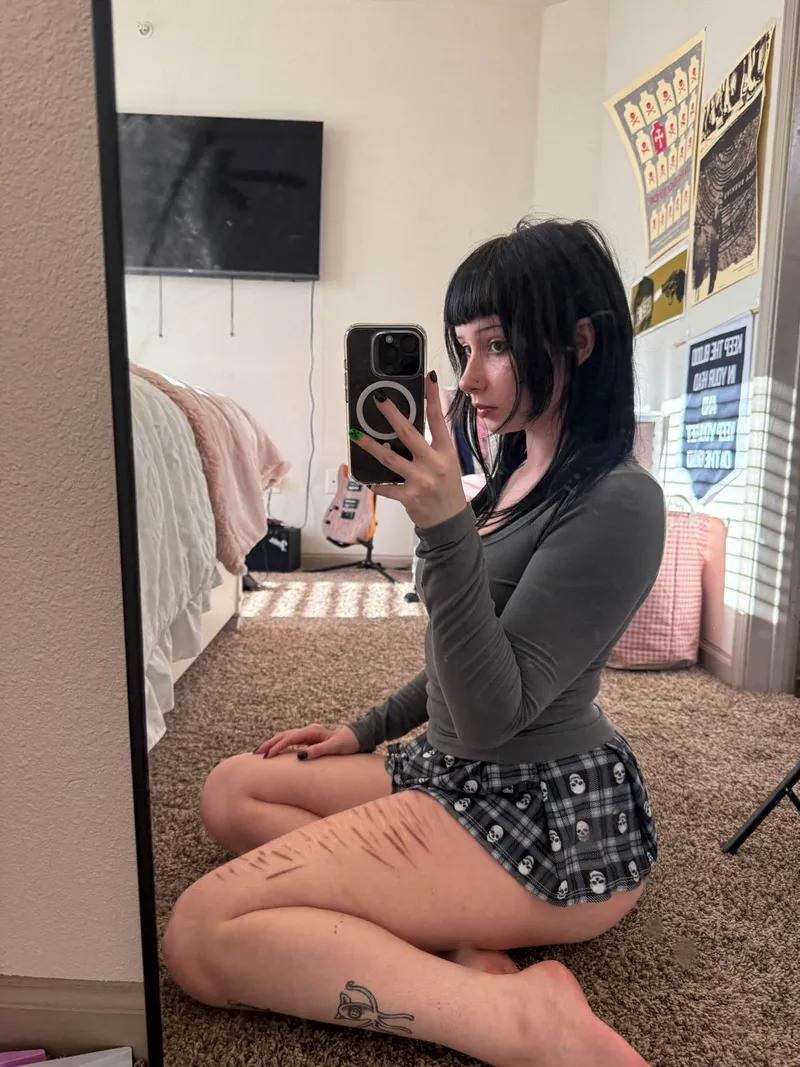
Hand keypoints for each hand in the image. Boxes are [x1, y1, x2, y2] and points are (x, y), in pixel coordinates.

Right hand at [254, 724, 359, 759]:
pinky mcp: (309, 739)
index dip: (277, 747)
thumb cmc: (348, 743)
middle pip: (284, 735)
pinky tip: (274, 752)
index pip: (290, 738)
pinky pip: (290, 741)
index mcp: (312, 731)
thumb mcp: (335, 748)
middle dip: (269, 744)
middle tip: (256, 753)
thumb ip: (318, 751)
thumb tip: (300, 756)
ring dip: (273, 744)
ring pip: (285, 737)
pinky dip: (280, 745)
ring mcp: (308, 734)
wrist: (357, 737)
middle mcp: (308, 731)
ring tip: (260, 753)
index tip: (267, 757)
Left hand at [351, 372, 467, 528]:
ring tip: (355, 434)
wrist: (450, 522)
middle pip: (408, 433)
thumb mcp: (448, 463)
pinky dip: (376, 483)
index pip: (438, 419)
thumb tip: (407, 427)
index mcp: (445, 452)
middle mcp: (433, 464)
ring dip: (370, 445)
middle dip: (391, 414)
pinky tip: (365, 478)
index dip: (433, 397)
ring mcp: (420, 480)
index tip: (428, 377)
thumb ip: (432, 446)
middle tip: (378, 398)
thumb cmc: (447, 489)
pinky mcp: (409, 496)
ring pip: (389, 458)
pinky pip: (386, 486)